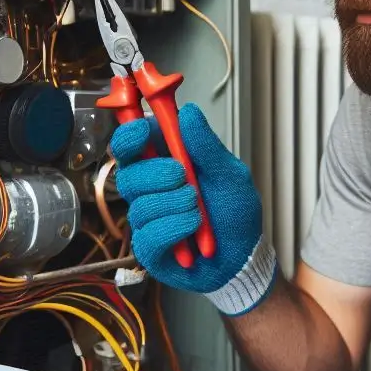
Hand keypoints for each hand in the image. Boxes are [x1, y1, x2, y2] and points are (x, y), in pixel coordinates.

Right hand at [109, 104, 276, 315]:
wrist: (243, 258)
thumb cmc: (235, 214)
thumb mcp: (230, 175)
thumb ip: (207, 145)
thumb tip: (188, 112)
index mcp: (164, 164)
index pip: (131, 144)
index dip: (130, 135)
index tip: (141, 132)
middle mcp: (150, 190)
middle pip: (127, 173)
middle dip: (155, 173)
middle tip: (183, 176)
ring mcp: (147, 220)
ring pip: (139, 205)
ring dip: (175, 204)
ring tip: (199, 210)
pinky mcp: (148, 248)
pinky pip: (148, 235)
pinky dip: (176, 228)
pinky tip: (194, 228)